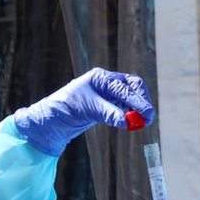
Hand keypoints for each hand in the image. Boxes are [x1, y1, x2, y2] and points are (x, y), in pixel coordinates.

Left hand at [14, 67, 154, 155]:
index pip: (124, 86)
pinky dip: (131, 113)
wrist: (51, 120)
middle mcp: (106, 82)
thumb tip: (126, 121)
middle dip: (142, 101)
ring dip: (138, 108)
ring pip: (131, 96)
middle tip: (148, 118)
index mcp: (100, 77)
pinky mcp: (107, 105)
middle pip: (133, 87)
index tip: (145, 114)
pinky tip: (133, 122)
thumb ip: (107, 113)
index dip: (137, 100)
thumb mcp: (86, 109)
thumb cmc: (64, 109)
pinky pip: (125, 106)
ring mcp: (107, 93)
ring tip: (142, 122)